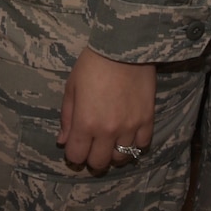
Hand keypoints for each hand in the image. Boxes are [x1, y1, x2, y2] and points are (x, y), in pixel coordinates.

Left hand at [57, 48, 156, 173]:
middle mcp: (108, 131)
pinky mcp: (147, 120)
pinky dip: (134, 144)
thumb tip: (63, 141)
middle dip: (92, 158)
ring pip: (122, 158)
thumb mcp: (72, 87)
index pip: (77, 156)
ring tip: (111, 142)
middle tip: (92, 147)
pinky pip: (142, 145)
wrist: (123, 47)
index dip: (73, 154)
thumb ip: (67, 117)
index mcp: (85, 123)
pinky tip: (128, 135)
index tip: (75, 147)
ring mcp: (130, 127)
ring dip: (114, 153)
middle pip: (99, 163)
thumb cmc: (92, 64)